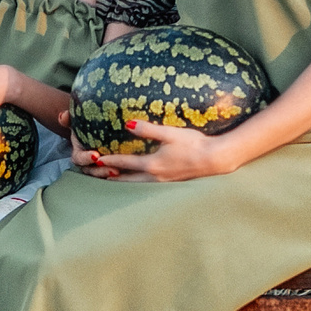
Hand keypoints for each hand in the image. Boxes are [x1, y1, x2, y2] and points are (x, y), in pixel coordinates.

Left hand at [76, 117, 244, 182]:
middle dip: (111, 178)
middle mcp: (154, 177)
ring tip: (112, 180)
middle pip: (126, 180)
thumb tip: (128, 124)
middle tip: (97, 176)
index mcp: (152, 165)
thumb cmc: (194, 144)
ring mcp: (163, 182)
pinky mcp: (171, 182)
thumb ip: (148, 129)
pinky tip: (136, 180)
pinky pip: (147, 185)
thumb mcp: (170, 134)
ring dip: (123, 182)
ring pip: (136, 185)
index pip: (124, 163)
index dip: (109, 160)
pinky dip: (136, 183)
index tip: (96, 159)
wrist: (215, 159)